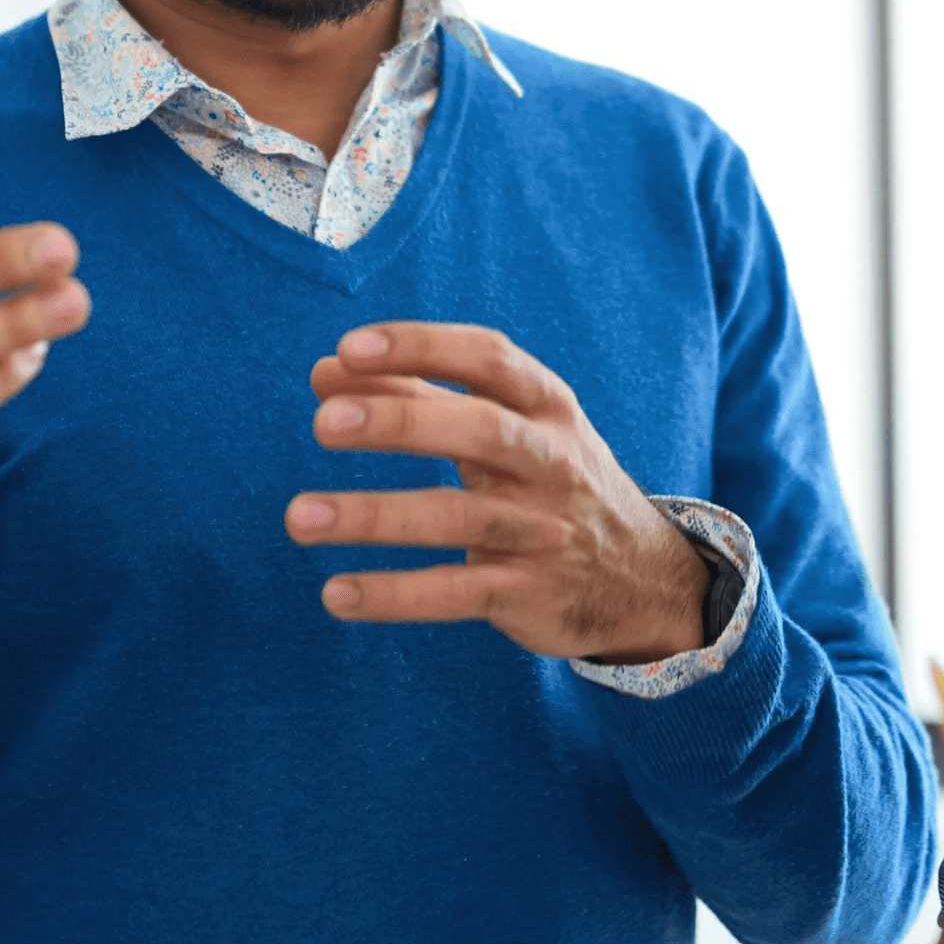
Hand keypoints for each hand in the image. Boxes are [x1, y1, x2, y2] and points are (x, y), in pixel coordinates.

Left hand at [287, 322, 715, 663]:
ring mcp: (545, 531)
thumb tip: (325, 371)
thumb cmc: (548, 483)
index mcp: (547, 407)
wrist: (645, 580)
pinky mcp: (531, 594)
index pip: (488, 359)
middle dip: (400, 423)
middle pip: (480, 431)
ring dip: (373, 516)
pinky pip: (456, 593)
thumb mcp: (506, 429)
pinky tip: (336, 594)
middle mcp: (553, 462)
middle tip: (321, 425)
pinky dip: (395, 594)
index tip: (349, 348)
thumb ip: (418, 398)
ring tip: (298, 518)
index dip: (421, 348)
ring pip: (457, 518)